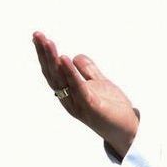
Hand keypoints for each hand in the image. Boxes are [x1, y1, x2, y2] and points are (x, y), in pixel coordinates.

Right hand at [32, 31, 140, 157]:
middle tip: (37, 35)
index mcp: (69, 93)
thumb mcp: (100, 84)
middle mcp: (69, 99)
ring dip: (53, 60)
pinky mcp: (91, 106)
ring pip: (61, 79)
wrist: (129, 130)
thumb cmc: (113, 109)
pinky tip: (65, 59)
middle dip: (44, 54)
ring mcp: (78, 103)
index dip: (45, 55)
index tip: (38, 37)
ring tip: (48, 43)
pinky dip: (70, 73)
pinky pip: (78, 87)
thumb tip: (75, 55)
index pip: (53, 71)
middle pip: (52, 74)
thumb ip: (88, 71)